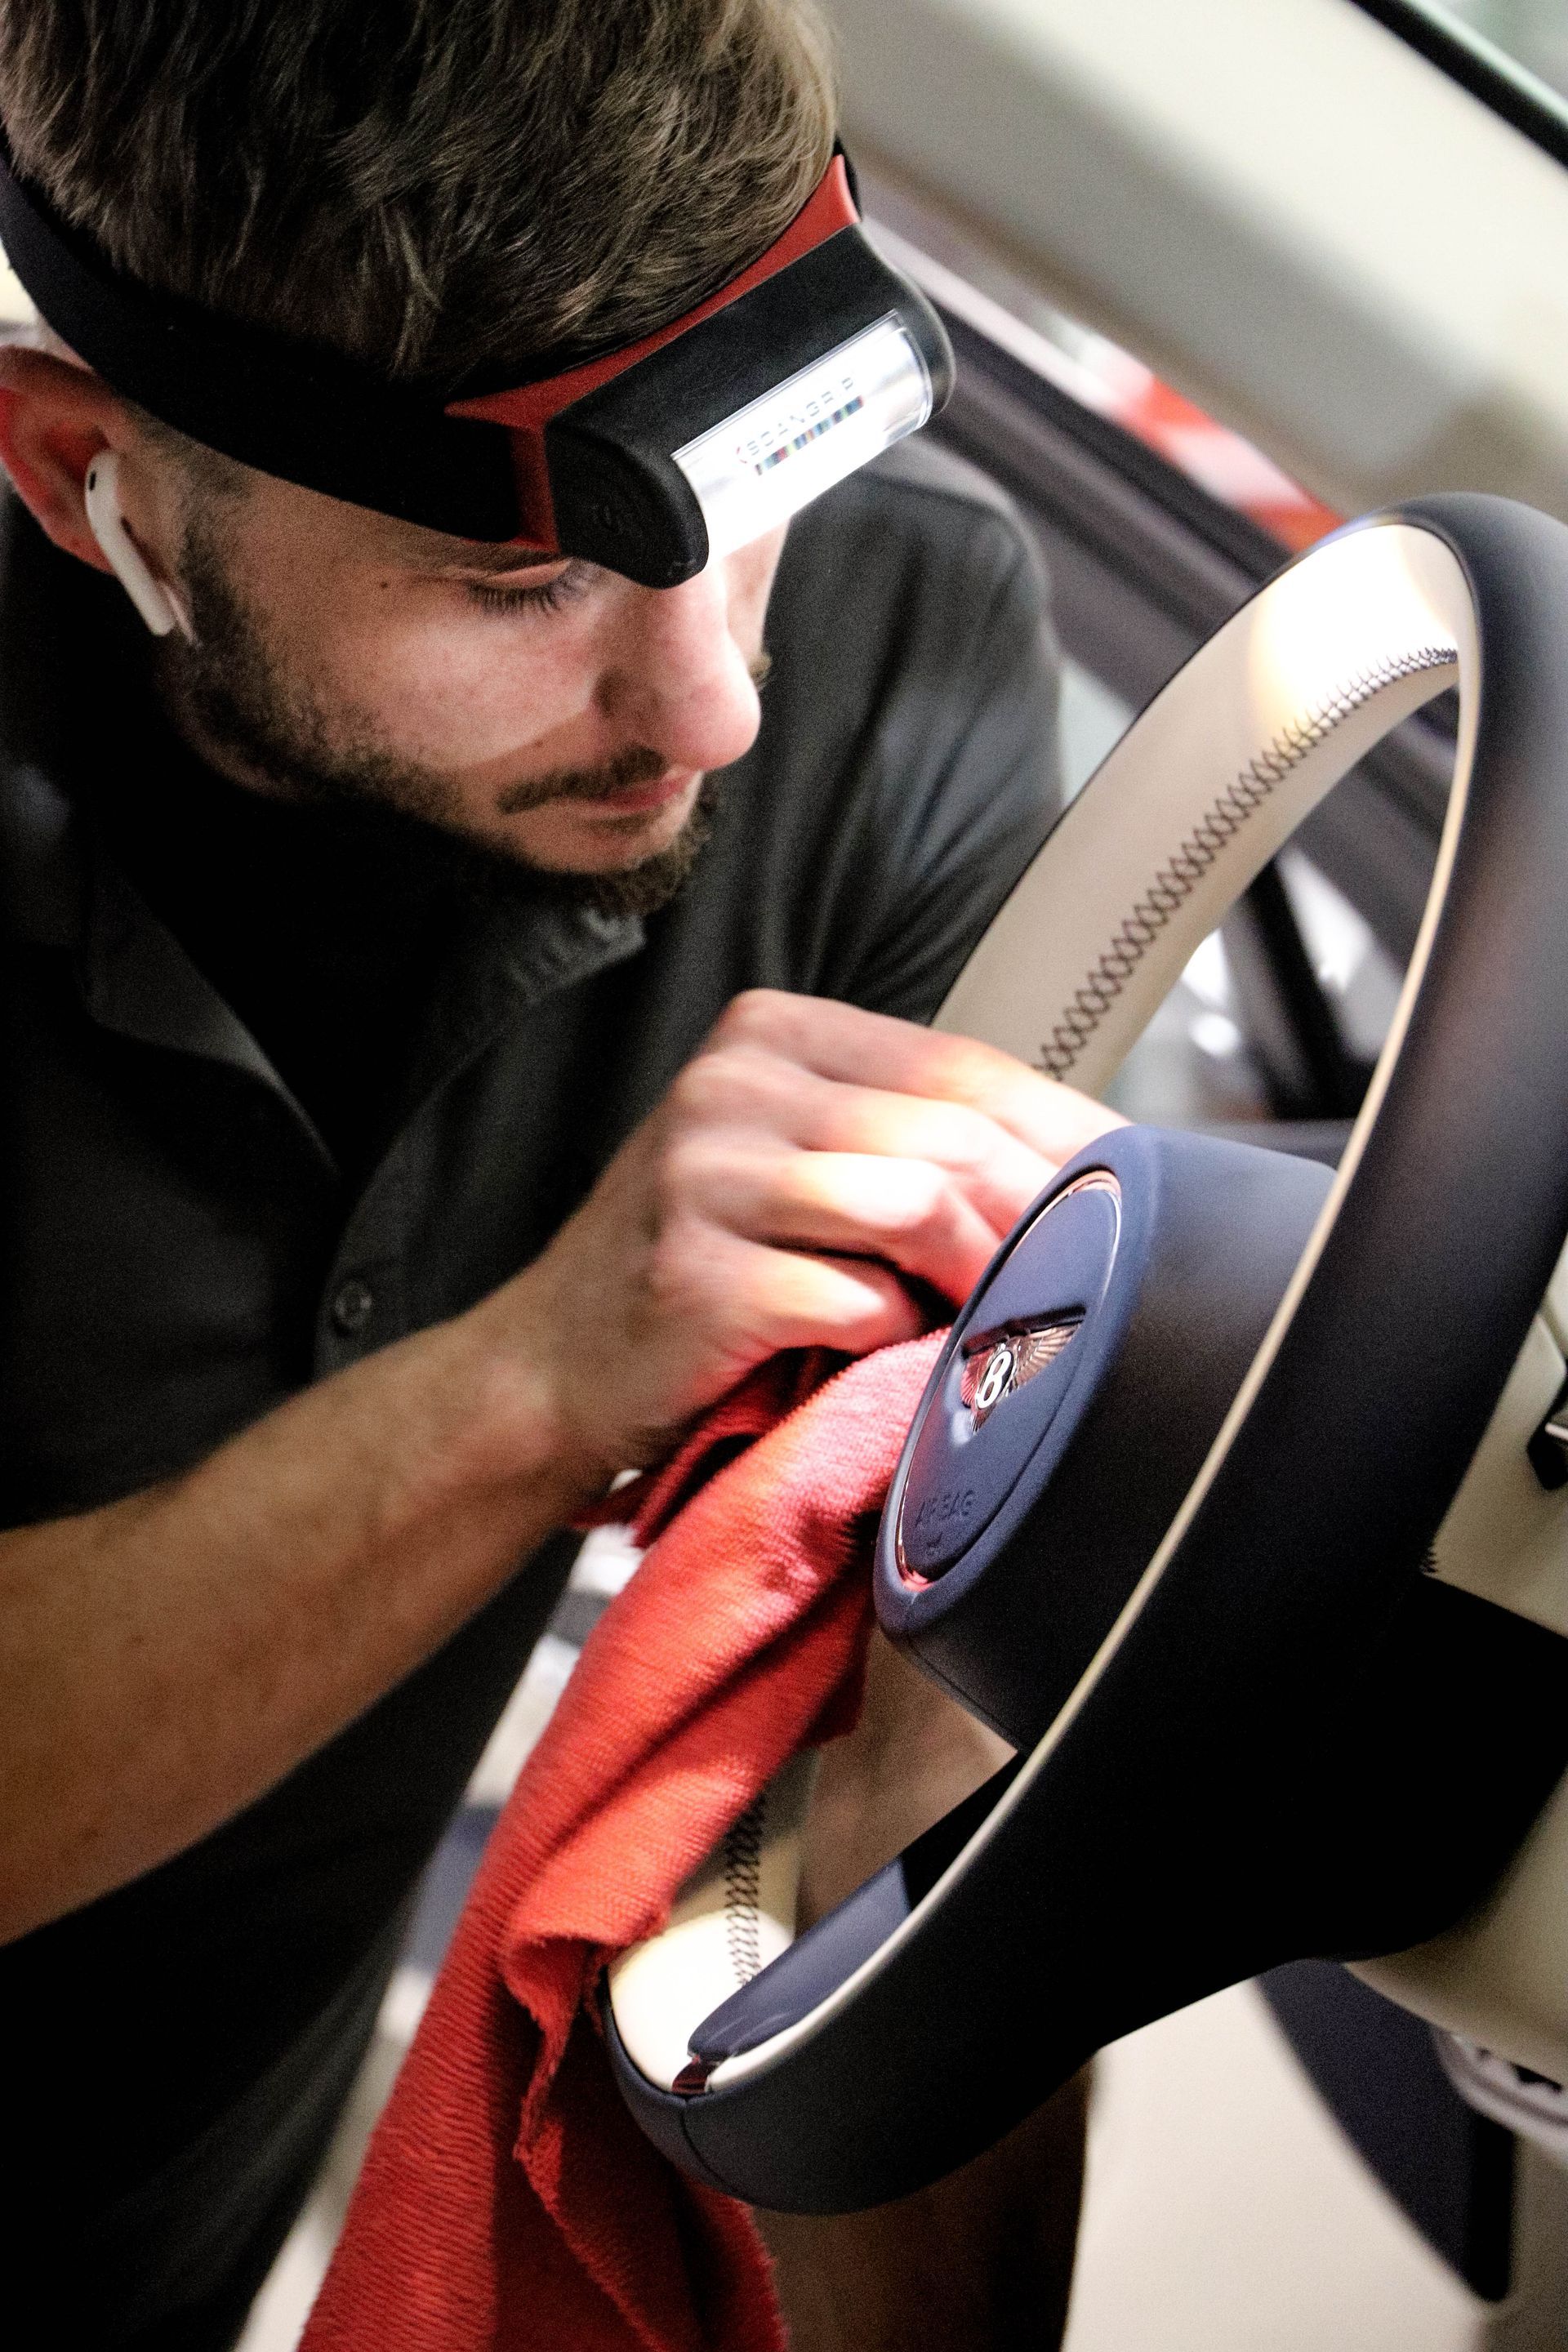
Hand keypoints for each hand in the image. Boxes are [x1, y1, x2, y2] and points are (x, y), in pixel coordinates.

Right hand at [493, 989, 1125, 1478]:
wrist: (546, 1369)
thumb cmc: (697, 1271)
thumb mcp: (791, 1168)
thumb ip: (904, 1142)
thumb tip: (1084, 1173)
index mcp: (772, 1032)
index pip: (964, 1065)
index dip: (1065, 1135)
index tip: (1136, 1196)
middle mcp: (733, 1080)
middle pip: (953, 1133)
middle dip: (1042, 1218)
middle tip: (1093, 1284)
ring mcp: (704, 1171)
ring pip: (917, 1205)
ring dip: (979, 1280)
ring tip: (1000, 1326)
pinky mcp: (695, 1273)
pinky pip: (855, 1301)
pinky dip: (893, 1339)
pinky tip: (890, 1358)